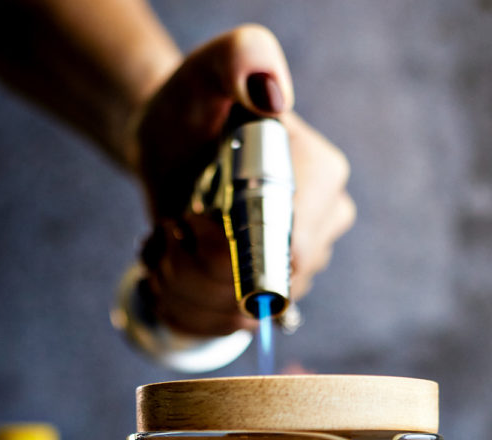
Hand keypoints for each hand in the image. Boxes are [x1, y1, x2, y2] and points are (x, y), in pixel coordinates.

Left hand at [134, 25, 355, 337]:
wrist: (168, 144)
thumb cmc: (193, 102)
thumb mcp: (213, 67)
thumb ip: (244, 58)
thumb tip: (272, 94)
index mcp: (324, 180)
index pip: (291, 251)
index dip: (231, 250)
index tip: (187, 219)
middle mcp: (321, 231)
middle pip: (264, 292)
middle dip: (200, 269)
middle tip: (169, 229)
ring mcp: (296, 272)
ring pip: (238, 317)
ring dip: (183, 286)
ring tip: (167, 242)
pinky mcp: (263, 301)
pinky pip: (224, 329)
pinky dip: (182, 305)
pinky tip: (170, 267)